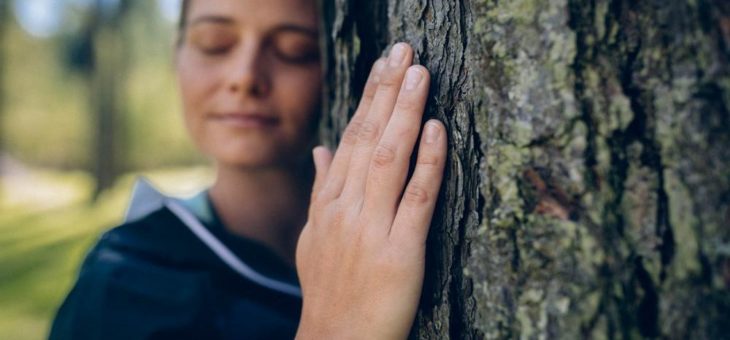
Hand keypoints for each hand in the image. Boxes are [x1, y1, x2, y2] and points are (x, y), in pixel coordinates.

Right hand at [295, 43, 446, 338]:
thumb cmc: (330, 288)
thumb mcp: (316, 235)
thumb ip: (322, 189)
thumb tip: (323, 148)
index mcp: (331, 202)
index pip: (351, 137)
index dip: (369, 97)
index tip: (384, 64)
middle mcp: (347, 208)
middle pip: (369, 138)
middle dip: (387, 91)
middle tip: (405, 51)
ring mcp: (372, 229)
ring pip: (389, 159)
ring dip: (405, 113)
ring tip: (420, 74)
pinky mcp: (401, 252)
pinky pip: (417, 200)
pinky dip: (428, 162)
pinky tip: (437, 130)